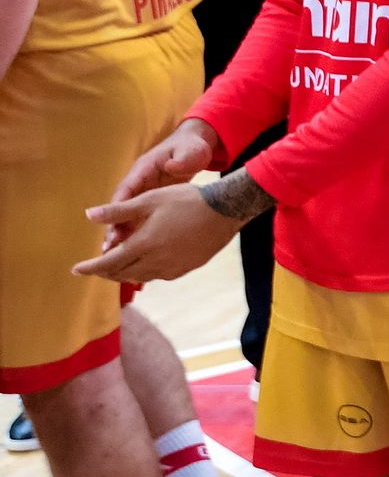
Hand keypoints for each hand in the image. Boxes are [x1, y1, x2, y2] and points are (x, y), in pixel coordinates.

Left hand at [73, 185, 242, 282]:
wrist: (226, 210)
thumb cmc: (186, 200)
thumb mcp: (150, 200)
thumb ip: (118, 211)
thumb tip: (88, 215)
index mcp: (144, 243)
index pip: (109, 262)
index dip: (90, 267)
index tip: (75, 270)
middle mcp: (156, 260)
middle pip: (123, 273)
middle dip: (106, 272)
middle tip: (96, 267)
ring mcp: (172, 267)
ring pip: (140, 276)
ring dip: (125, 274)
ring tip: (118, 267)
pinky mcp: (186, 268)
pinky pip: (159, 275)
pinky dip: (146, 272)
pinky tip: (148, 264)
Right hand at [107, 119, 220, 247]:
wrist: (197, 149)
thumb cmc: (191, 148)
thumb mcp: (189, 151)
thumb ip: (182, 159)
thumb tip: (173, 166)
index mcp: (144, 170)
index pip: (125, 190)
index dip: (116, 209)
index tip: (112, 227)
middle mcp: (139, 183)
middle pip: (122, 208)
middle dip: (115, 228)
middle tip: (109, 249)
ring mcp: (145, 194)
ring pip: (129, 217)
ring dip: (123, 236)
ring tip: (116, 257)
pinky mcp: (152, 203)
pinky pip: (140, 220)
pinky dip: (137, 236)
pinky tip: (136, 253)